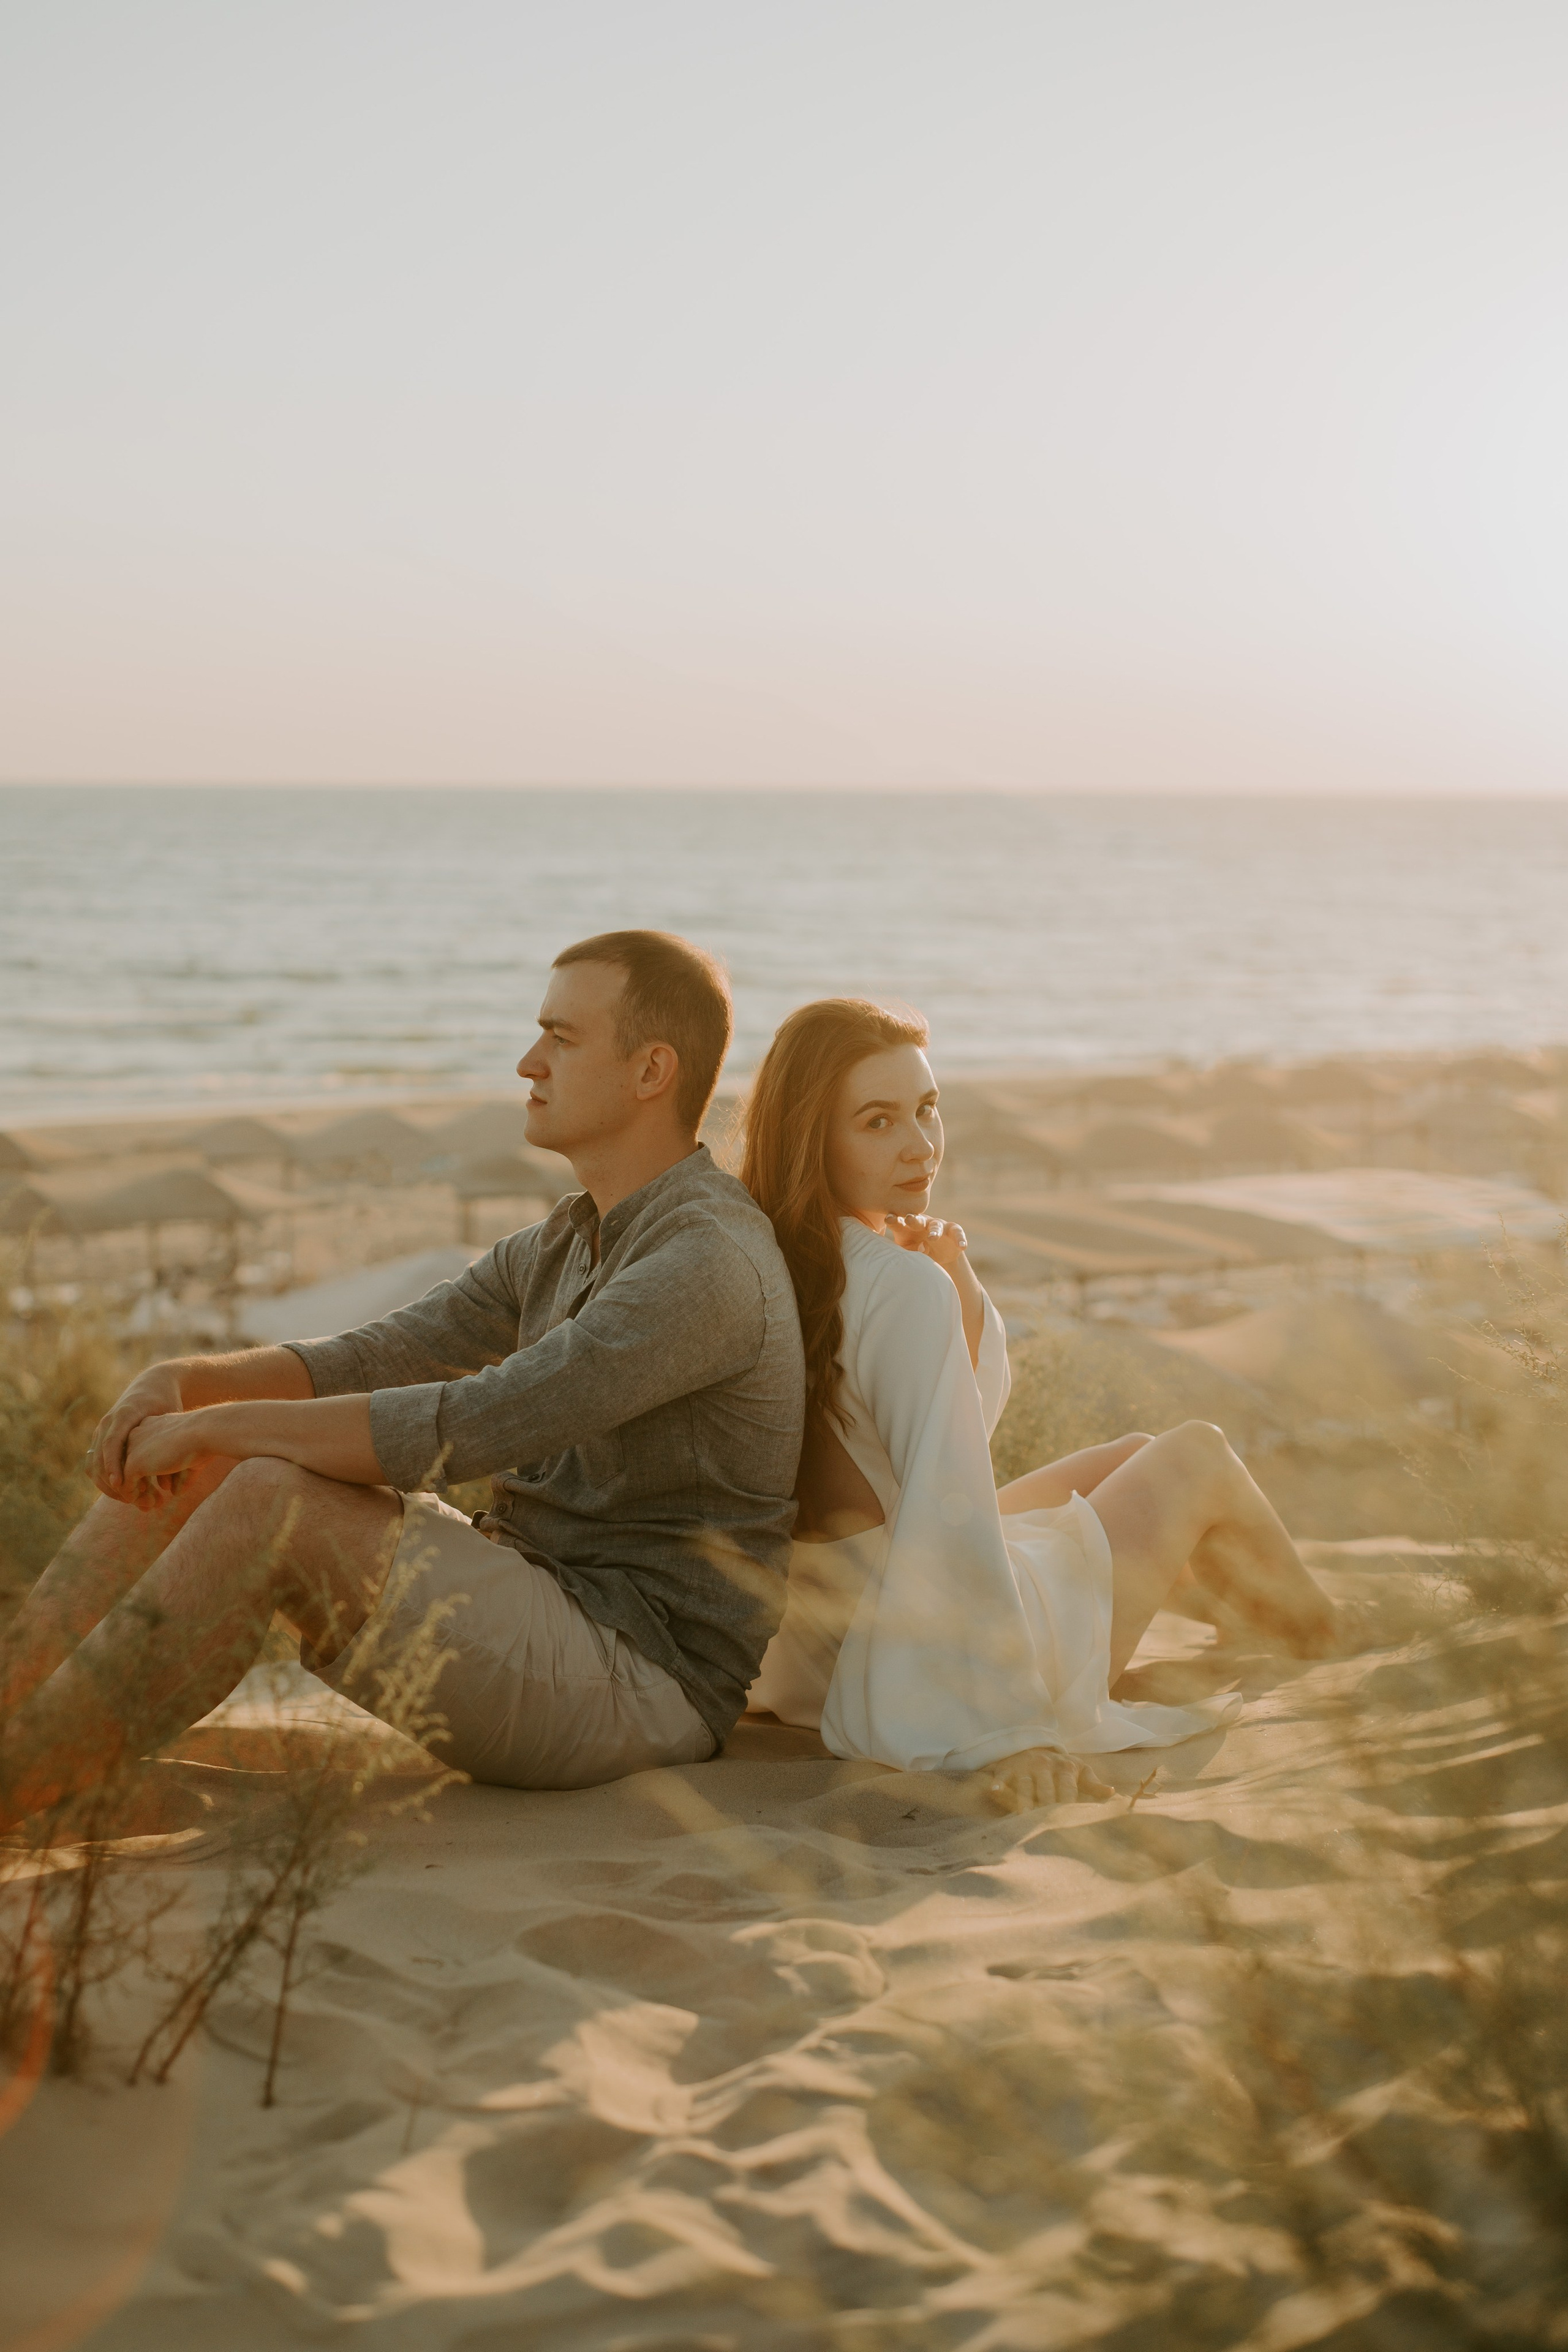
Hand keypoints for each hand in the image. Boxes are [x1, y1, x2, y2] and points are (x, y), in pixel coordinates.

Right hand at [90, 1362, 186, 1499]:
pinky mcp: (100, 1438)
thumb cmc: (168, 1404)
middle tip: (133, 1501)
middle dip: (112, 1483)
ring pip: (93, 1464)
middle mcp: (107, 1422)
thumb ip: (169, 1449)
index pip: (112, 1442)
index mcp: (125, 1414)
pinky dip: (105, 1479)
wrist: (153, 1384)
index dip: (114, 1465)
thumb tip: (168, 1488)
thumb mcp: (172, 1420)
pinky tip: (124, 1491)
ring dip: (108, 1485)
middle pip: (98, 1457)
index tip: (120, 1484)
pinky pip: (93, 1463)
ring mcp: (101, 1430)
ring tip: (131, 1500)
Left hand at [120, 1408, 217, 1510]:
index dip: (152, 1472)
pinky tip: (150, 1503)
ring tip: (154, 1504)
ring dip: (138, 1493)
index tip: (166, 1486)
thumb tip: (176, 1491)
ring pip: (126, 1476)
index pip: (143, 1452)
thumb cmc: (202, 1441)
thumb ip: (179, 1472)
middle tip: (156, 1501)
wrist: (203, 1433)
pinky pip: (126, 1486)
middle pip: (132, 1464)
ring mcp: (131, 1448)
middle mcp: (136, 1434)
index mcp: (150, 1426)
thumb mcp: (190, 1456)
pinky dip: (135, 1498)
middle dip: (142, 1485)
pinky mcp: (132, 1463)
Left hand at [886, 1213, 968, 1272]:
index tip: (888, 1220)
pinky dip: (960, 1239)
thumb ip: (899, 1252)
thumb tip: (887, 1261)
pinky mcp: (953, 1231)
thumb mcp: (906, 1252)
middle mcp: (923, 1223)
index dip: (895, 1220)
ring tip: (932, 1238)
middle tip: (909, 1219)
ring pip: (937, 1226)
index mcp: (908, 1227)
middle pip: (918, 1220)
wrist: (938, 1256)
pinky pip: (957, 1234)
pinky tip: (962, 1246)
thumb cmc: (916, 1251)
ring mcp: (939, 1226)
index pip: (900, 1222)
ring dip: (935, 1232)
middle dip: (914, 1219)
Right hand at [982, 1746, 1113, 1812]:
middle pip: (1046, 1790)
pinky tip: (994, 1790)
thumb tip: (1112, 1793)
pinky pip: (1002, 1775)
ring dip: (1024, 1799)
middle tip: (1048, 1828)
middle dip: (1046, 1807)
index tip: (1071, 1825)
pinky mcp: (1007, 1766)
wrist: (1032, 1745)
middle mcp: (1044, 1764)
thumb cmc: (1059, 1766)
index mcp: (1065, 1767)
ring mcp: (1024, 1765)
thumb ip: (1093, 1783)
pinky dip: (998, 1783)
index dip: (1069, 1807)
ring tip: (1024, 1815)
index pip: (1068, 1790)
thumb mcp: (1078, 1770)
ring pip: (1025, 1785)